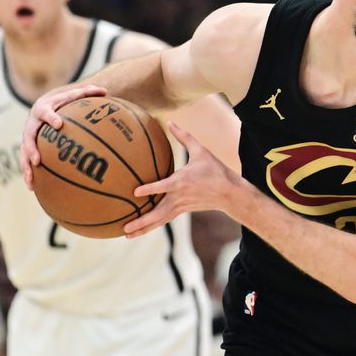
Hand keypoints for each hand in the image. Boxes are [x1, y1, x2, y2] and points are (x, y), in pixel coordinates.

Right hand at [20, 84, 106, 189]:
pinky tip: (33, 187)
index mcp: (44, 109)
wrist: (43, 107)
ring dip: (26, 166)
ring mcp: (28, 136)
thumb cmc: (63, 102)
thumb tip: (105, 90)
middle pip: (28, 136)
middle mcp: (32, 124)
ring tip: (31, 179)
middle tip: (37, 160)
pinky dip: (29, 174)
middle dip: (32, 148)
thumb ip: (87, 93)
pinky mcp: (28, 147)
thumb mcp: (72, 96)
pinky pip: (26, 161)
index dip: (51, 117)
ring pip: (24, 152)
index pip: (46, 112)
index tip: (59, 124)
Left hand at [124, 122, 239, 237]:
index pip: (164, 186)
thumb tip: (170, 122)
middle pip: (158, 212)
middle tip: (125, 228)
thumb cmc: (215, 170)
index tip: (135, 192)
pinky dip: (151, 226)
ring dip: (143, 228)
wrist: (230, 192)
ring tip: (126, 234)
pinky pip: (163, 219)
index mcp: (183, 181)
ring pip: (159, 220)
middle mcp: (180, 197)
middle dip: (141, 221)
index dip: (150, 189)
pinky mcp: (181, 210)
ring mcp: (180, 206)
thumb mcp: (201, 151)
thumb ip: (184, 137)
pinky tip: (139, 230)